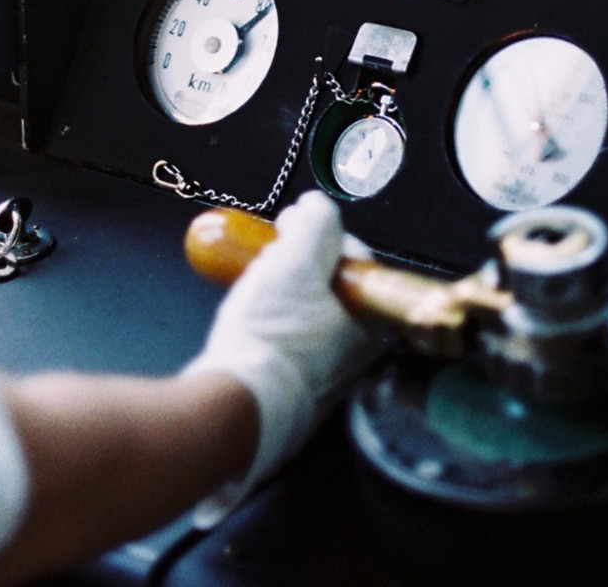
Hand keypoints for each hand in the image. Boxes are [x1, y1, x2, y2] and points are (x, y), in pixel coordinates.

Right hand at [182, 192, 381, 523]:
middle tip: (267, 256)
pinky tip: (245, 319)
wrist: (236, 403)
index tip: (291, 228)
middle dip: (294, 265)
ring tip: (252, 284)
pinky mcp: (286, 389)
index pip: (354, 259)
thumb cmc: (273, 338)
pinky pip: (281, 342)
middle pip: (327, 287)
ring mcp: (320, 376)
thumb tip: (318, 205)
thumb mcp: (298, 260)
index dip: (319, 235)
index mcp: (371, 323)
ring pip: (303, 314)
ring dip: (277, 292)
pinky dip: (264, 323)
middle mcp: (354, 355)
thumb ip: (316, 223)